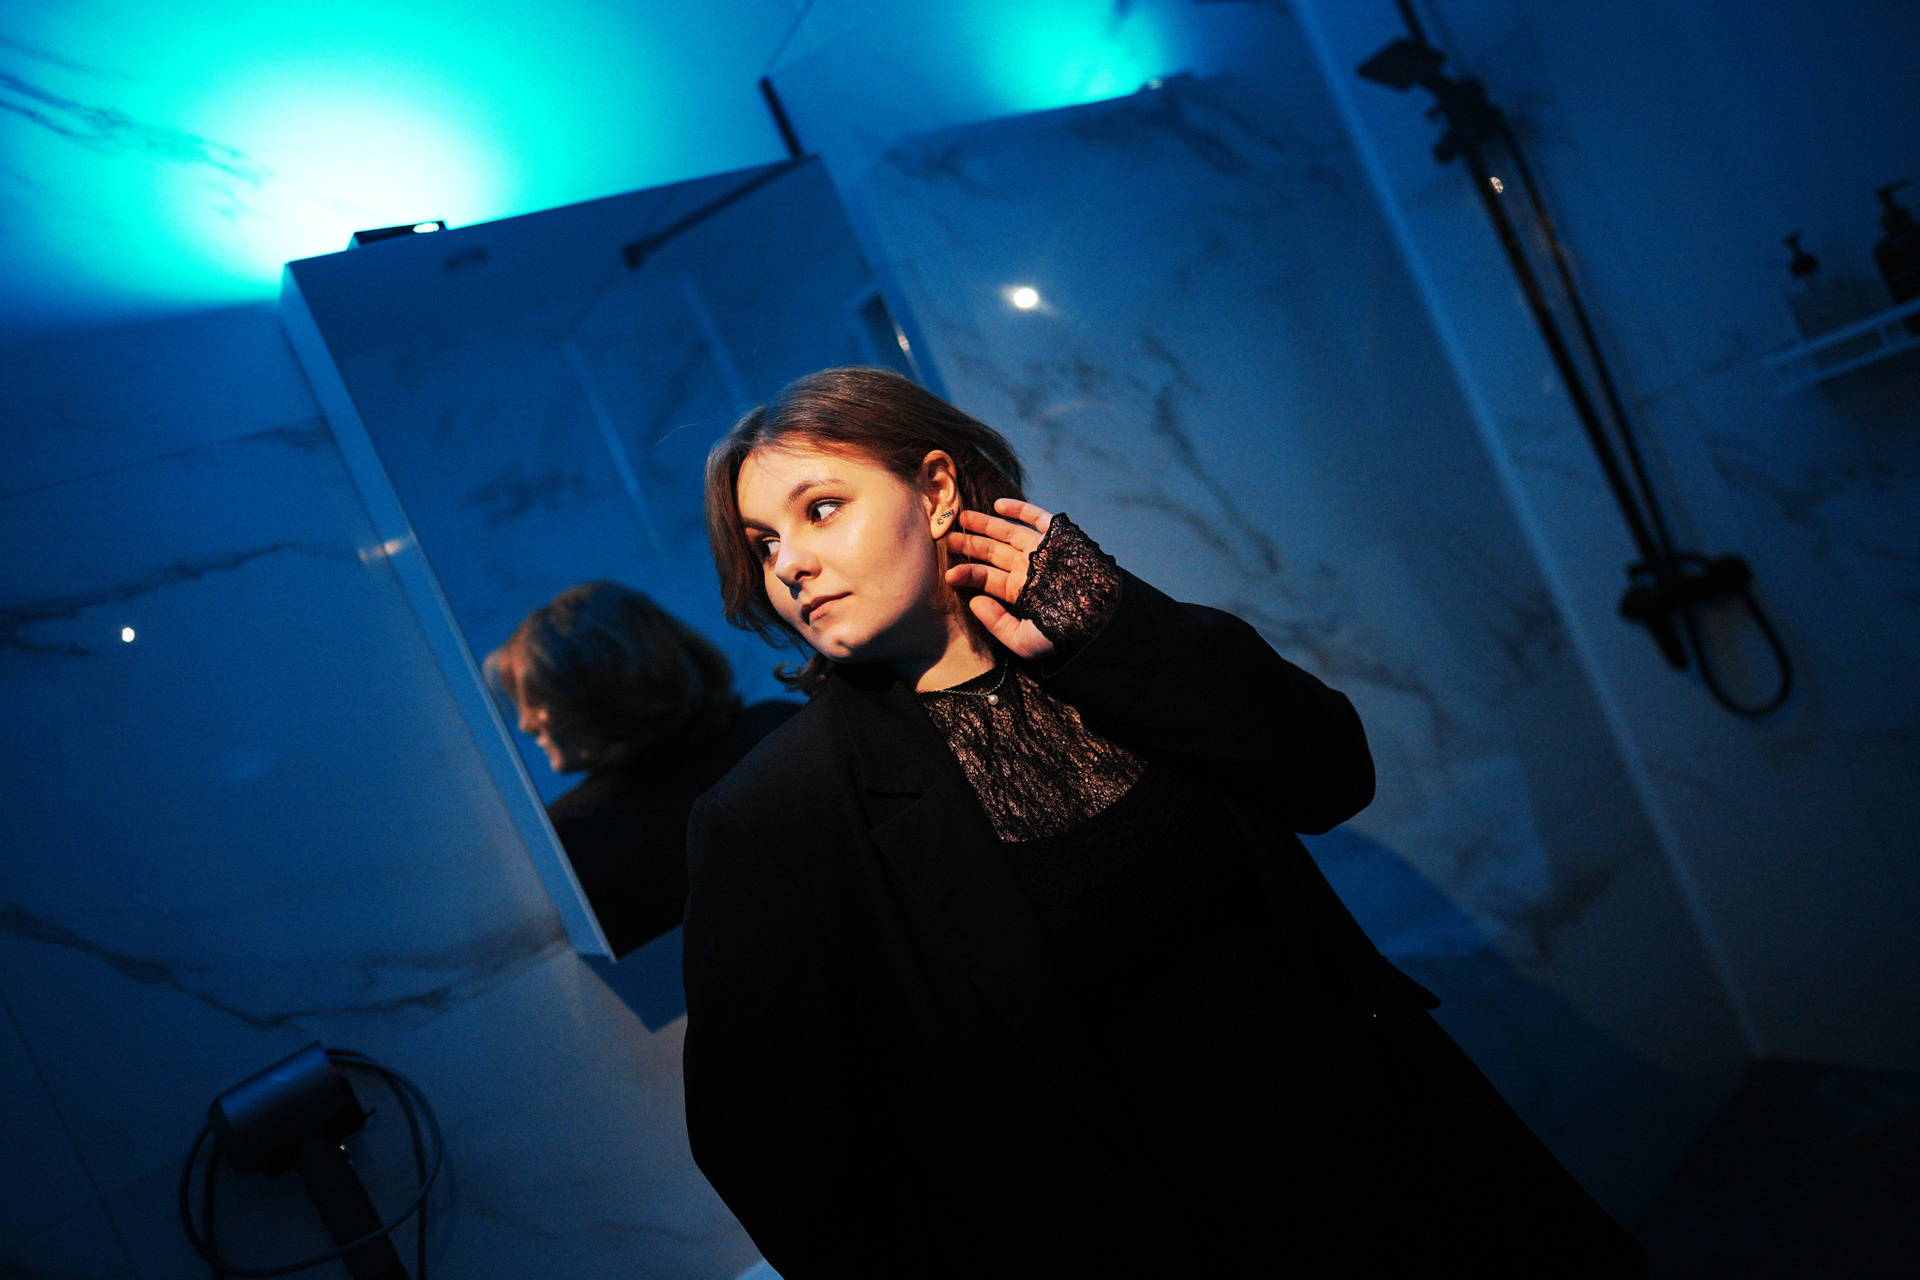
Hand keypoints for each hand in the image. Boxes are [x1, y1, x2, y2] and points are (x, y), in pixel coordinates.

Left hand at [944, 498, 1056, 659]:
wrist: (1099, 616)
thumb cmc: (1062, 632)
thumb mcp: (1023, 640)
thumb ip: (997, 624)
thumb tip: (975, 602)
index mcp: (1021, 591)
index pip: (988, 579)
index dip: (967, 574)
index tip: (949, 573)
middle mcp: (1030, 568)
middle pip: (993, 553)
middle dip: (971, 545)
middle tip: (947, 537)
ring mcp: (1044, 550)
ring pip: (1009, 532)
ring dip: (986, 524)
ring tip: (963, 517)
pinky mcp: (1059, 535)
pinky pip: (1036, 517)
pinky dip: (1019, 509)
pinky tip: (998, 505)